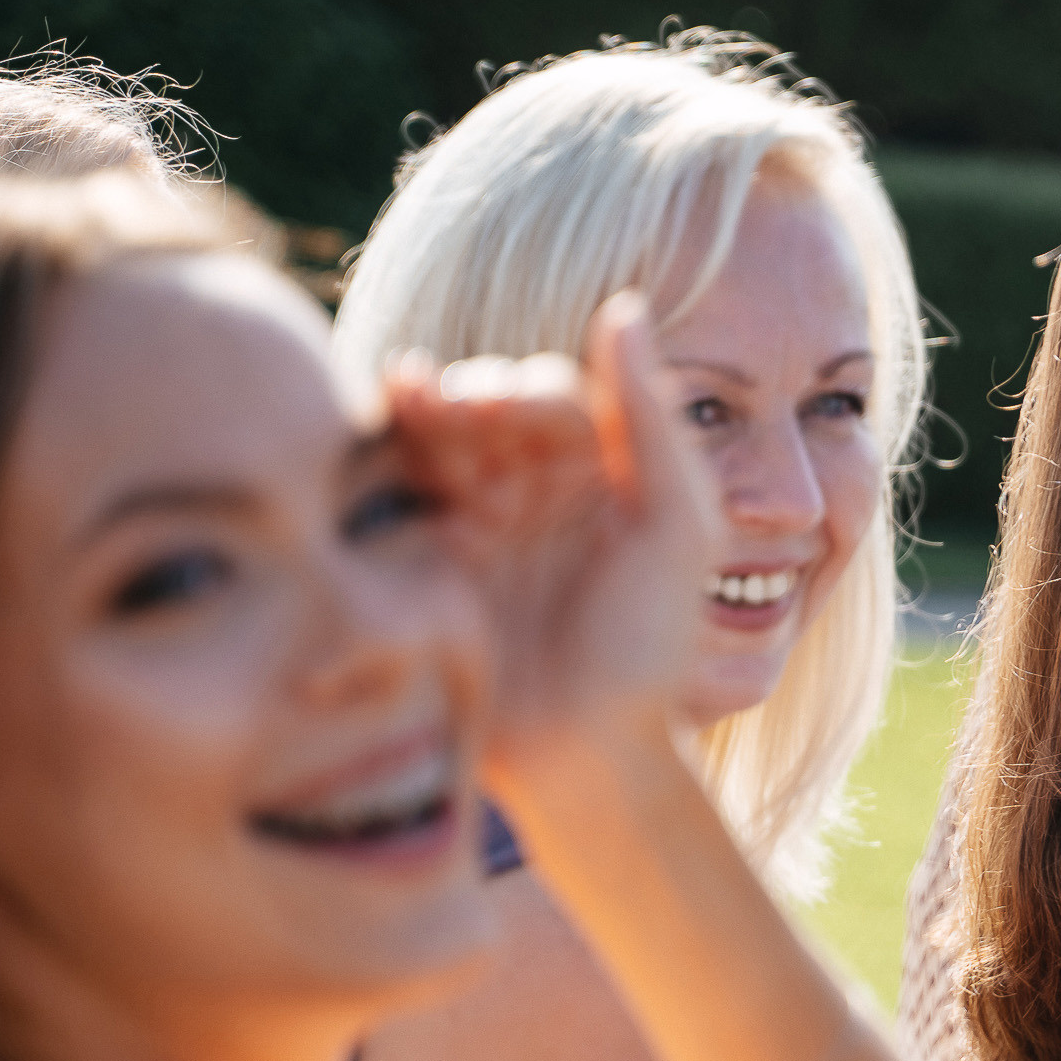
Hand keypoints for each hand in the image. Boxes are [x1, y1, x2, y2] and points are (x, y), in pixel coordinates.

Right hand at [389, 290, 722, 775]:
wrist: (585, 755)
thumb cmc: (648, 646)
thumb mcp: (678, 529)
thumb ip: (653, 420)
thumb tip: (626, 305)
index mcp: (607, 475)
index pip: (559, 397)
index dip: (531, 389)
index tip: (514, 407)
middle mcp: (540, 490)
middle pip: (491, 407)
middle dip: (474, 395)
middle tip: (459, 411)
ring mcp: (480, 522)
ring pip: (442, 438)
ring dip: (427, 410)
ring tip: (413, 397)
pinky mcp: (431, 560)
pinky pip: (401, 489)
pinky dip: (388, 449)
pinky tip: (382, 419)